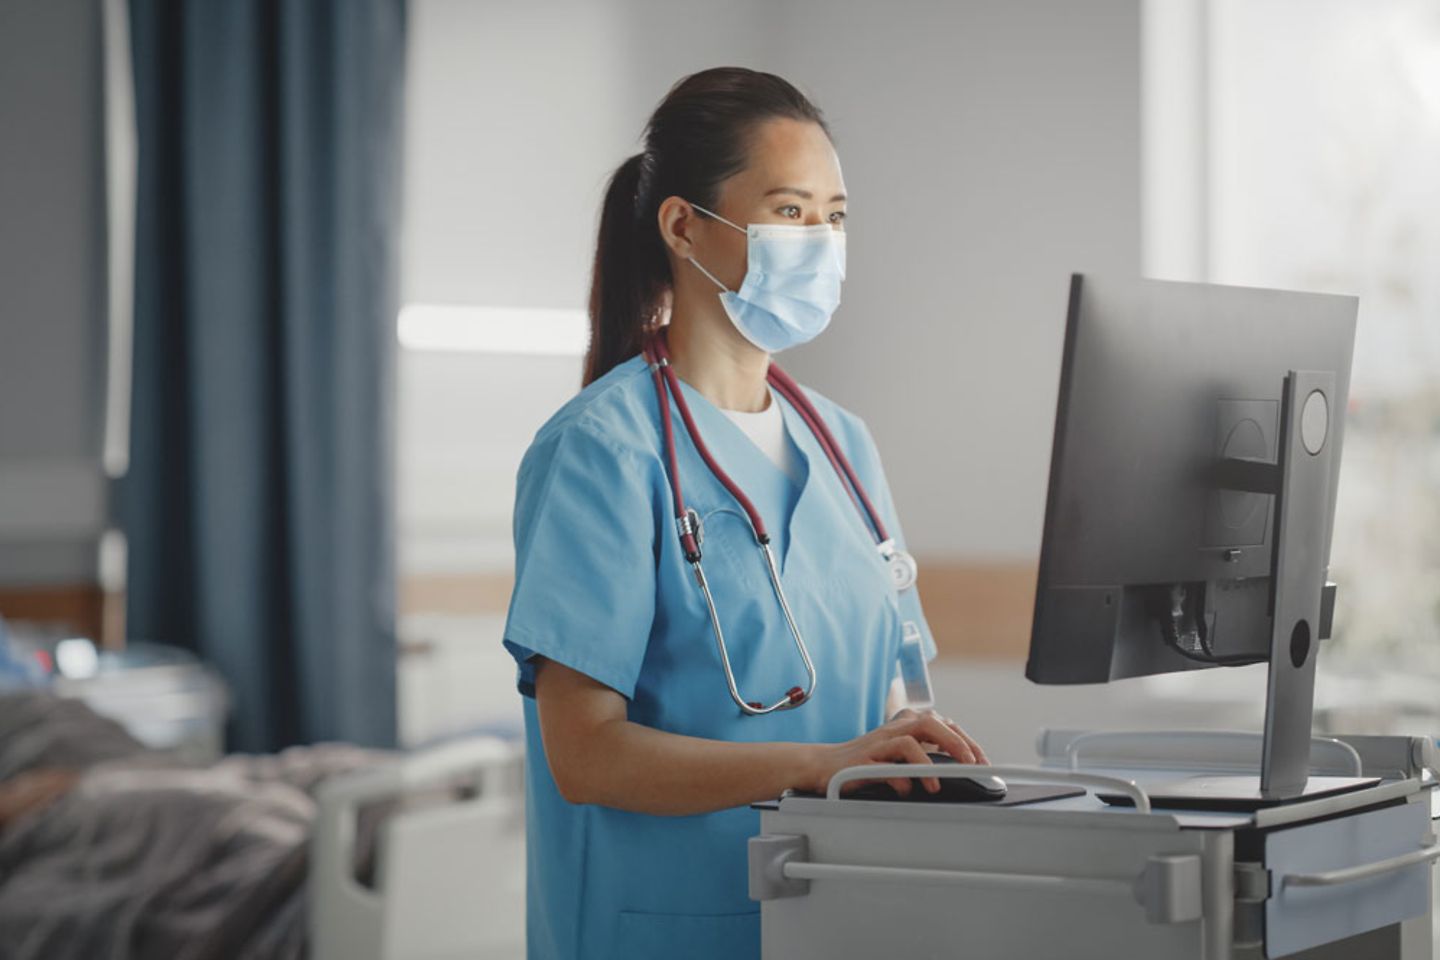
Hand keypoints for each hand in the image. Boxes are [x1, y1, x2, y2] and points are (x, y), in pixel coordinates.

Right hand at [802, 710, 988, 797]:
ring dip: (928, 763)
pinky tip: (907, 789)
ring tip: (937, 784)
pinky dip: (901, 777)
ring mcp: (878, 743)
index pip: (943, 724)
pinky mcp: (863, 760)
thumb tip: (957, 770)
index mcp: (905, 725)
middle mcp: (893, 730)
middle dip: (956, 743)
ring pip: (911, 738)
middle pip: (931, 722)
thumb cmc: (864, 764)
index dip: (966, 741)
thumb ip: (923, 757)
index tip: (982, 762)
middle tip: (972, 765)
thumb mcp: (899, 758)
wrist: (823, 767)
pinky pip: (886, 765)